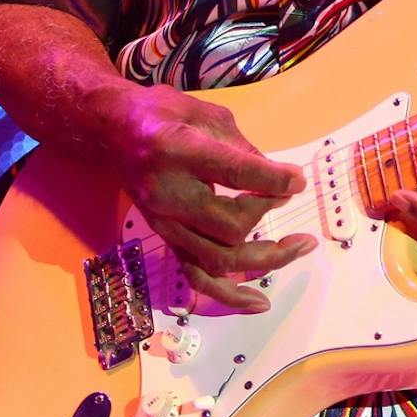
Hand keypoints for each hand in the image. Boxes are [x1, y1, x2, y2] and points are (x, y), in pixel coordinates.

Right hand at [103, 84, 314, 312]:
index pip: (233, 174)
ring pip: (218, 259)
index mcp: (179, 152)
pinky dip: (230, 295)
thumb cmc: (165, 115)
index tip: (298, 180)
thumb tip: (280, 180)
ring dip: (265, 258)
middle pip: (229, 226)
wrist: (114, 132)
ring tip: (302, 245)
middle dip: (267, 214)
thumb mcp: (208, 115)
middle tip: (288, 193)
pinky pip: (198, 278)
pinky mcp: (167, 239)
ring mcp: (166, 223)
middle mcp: (169, 194)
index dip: (272, 181)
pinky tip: (260, 302)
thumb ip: (243, 149)